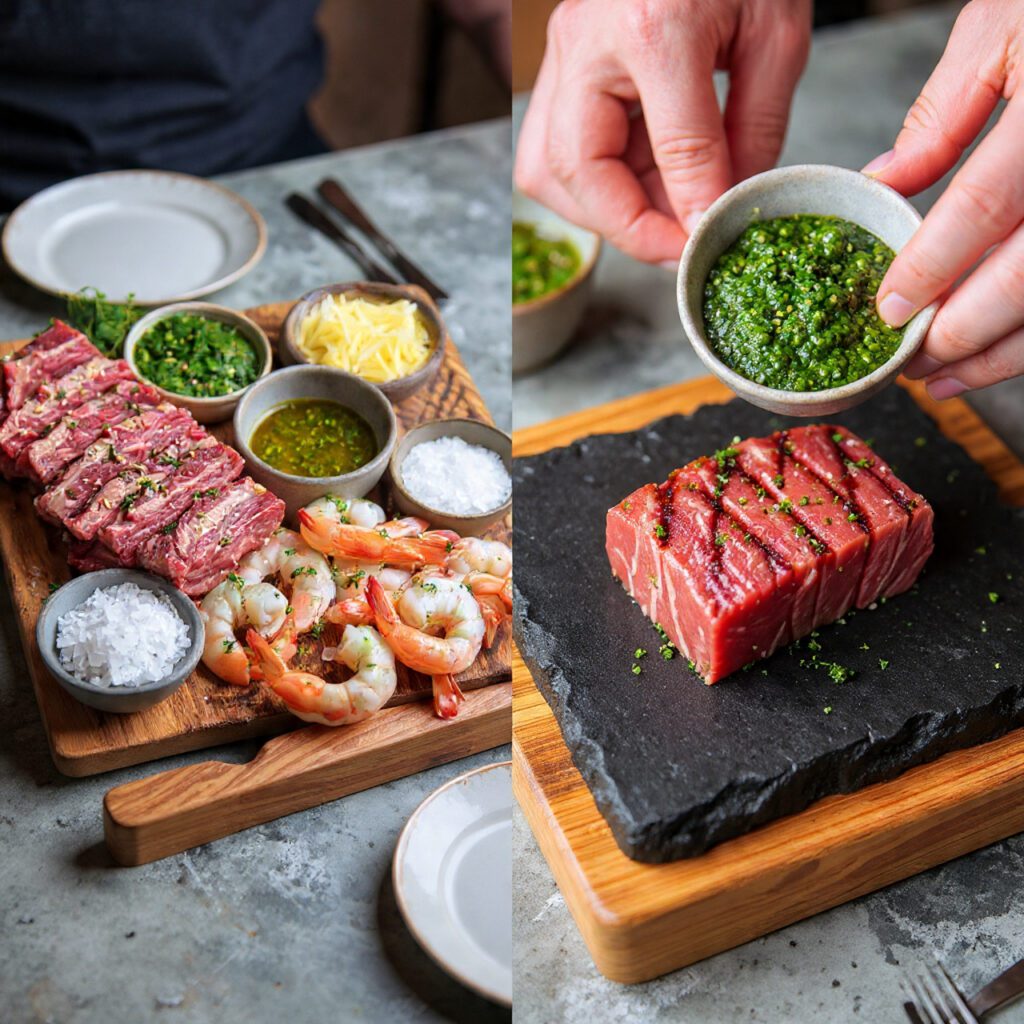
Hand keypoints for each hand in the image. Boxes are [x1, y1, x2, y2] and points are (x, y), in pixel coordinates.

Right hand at [515, 0, 810, 263]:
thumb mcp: (776, 36)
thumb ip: (754, 131)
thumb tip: (723, 210)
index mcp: (652, 27)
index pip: (670, 150)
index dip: (690, 214)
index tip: (708, 245)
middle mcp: (586, 43)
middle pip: (574, 171)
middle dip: (626, 225)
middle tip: (675, 244)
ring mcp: (562, 54)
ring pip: (546, 169)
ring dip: (598, 209)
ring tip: (657, 212)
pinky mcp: (560, 66)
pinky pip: (552, 149)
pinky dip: (593, 182)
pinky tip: (640, 181)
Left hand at [867, 0, 1023, 397]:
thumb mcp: (1004, 28)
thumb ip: (943, 114)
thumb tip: (885, 184)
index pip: (984, 208)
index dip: (931, 269)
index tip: (887, 311)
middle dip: (962, 333)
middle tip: (908, 362)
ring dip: (1002, 355)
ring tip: (943, 381)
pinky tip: (998, 357)